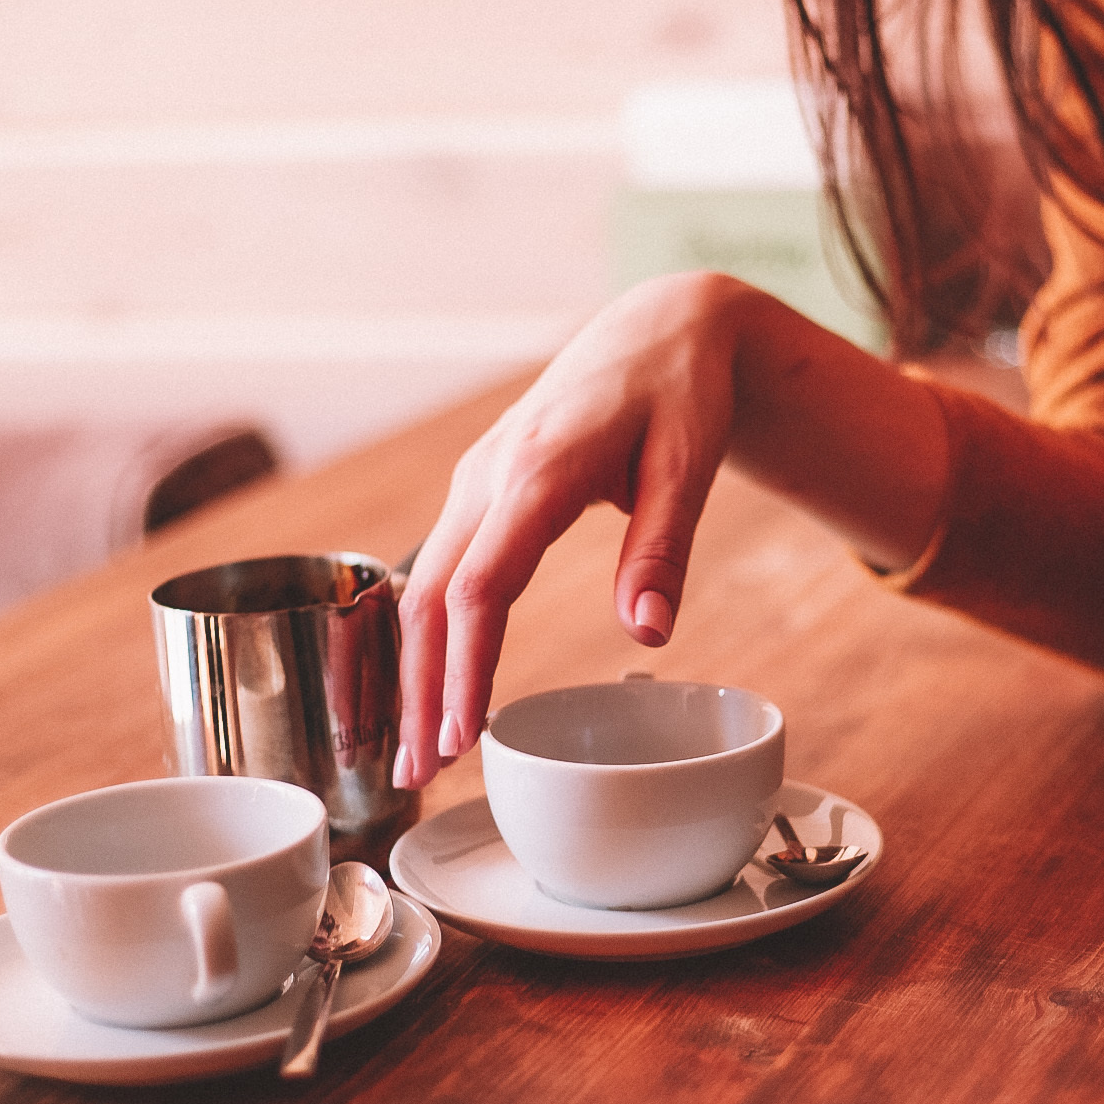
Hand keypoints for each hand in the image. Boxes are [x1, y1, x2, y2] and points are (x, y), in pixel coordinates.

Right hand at [393, 271, 951, 790]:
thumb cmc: (681, 390)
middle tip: (419, 775)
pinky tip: (432, 689)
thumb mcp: (690, 464)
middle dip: (420, 692)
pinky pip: (438, 572)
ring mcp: (475, 482)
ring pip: (421, 588)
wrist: (659, 328)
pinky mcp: (480, 492)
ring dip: (413, 673)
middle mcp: (488, 475)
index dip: (466, 666)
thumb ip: (662, 551)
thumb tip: (647, 637)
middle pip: (432, 599)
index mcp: (538, 469)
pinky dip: (429, 637)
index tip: (464, 736)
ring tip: (416, 755)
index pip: (482, 585)